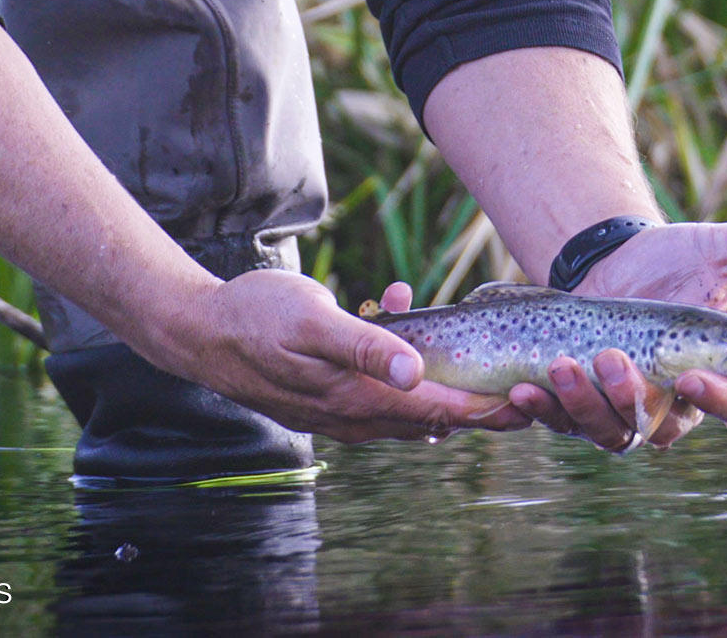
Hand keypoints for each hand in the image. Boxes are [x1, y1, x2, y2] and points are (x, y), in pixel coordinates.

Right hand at [137, 269, 532, 443]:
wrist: (197, 331)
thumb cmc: (253, 317)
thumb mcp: (311, 319)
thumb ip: (364, 345)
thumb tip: (415, 374)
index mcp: (356, 399)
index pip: (438, 413)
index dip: (486, 410)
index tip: (529, 401)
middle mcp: (352, 415)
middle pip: (433, 419)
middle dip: (478, 403)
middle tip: (525, 386)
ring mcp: (338, 410)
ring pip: (408, 405)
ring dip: (439, 378)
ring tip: (473, 348)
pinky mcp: (327, 396)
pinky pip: (379, 387)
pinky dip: (400, 360)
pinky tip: (394, 308)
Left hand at [506, 222, 726, 449]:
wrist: (616, 260)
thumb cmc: (679, 260)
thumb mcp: (722, 250)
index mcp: (717, 376)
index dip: (716, 398)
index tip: (689, 372)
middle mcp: (672, 406)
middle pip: (657, 428)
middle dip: (629, 399)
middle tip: (607, 360)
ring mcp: (622, 410)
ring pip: (606, 431)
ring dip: (580, 406)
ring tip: (559, 366)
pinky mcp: (577, 404)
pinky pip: (559, 422)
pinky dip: (539, 410)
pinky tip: (519, 391)